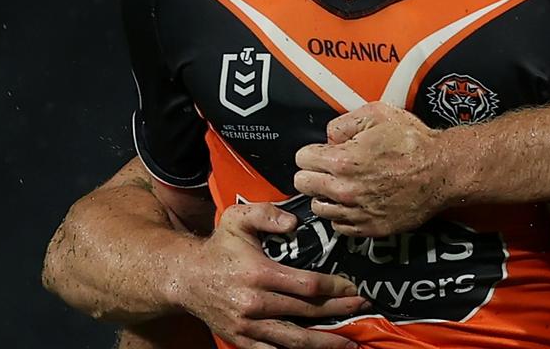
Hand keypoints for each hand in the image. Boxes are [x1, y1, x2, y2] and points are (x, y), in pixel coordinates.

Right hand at [175, 202, 367, 348]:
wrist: (185, 278)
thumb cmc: (218, 248)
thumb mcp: (239, 219)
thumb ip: (267, 214)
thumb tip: (294, 225)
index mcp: (259, 273)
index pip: (308, 286)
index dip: (335, 288)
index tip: (353, 287)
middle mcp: (255, 303)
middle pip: (308, 313)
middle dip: (340, 311)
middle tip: (363, 307)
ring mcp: (249, 327)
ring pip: (296, 340)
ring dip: (326, 342)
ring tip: (350, 341)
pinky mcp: (243, 341)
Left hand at [293, 102, 450, 236]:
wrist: (442, 171)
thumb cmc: (413, 142)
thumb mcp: (377, 114)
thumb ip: (344, 123)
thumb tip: (329, 137)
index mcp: (342, 161)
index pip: (301, 159)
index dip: (313, 152)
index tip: (323, 152)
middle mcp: (345, 190)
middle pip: (303, 185)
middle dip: (313, 173)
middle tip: (329, 168)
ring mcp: (357, 212)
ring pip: (318, 208)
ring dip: (325, 196)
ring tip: (342, 185)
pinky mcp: (370, 228)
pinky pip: (339, 226)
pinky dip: (342, 214)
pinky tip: (355, 201)